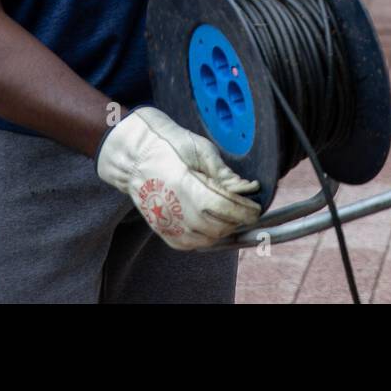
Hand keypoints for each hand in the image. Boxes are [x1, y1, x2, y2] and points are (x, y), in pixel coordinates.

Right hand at [97, 107, 260, 249]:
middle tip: (246, 208)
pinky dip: (207, 237)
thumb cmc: (167, 146)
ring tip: (230, 214)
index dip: (245, 210)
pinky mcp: (163, 230)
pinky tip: (212, 223)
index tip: (256, 207)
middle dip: (238, 219)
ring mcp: (167, 223)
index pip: (224, 208)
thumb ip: (223, 171)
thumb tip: (246, 187)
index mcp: (185, 185)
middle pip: (218, 226)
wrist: (135, 157)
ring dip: (224, 229)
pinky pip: (192, 244)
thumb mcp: (199, 149)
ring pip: (207, 239)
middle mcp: (175, 210)